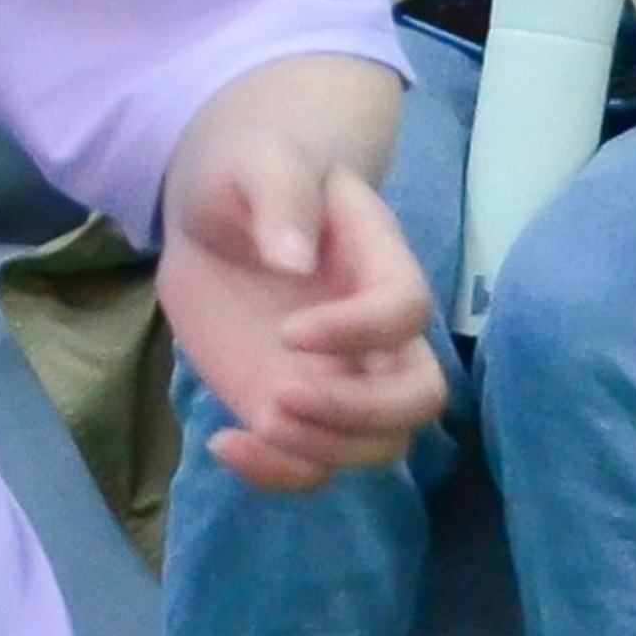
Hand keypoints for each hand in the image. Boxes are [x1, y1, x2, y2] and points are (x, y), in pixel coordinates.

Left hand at [160, 62, 445, 491]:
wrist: (216, 214)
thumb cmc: (248, 173)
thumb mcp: (256, 161)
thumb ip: (281, 195)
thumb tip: (294, 260)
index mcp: (380, 262)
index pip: (407, 311)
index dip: (360, 333)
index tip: (287, 332)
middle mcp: (377, 334)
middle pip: (419, 397)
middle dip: (359, 412)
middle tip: (281, 397)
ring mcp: (343, 379)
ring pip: (380, 444)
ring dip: (324, 451)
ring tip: (254, 424)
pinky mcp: (300, 410)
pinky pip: (317, 466)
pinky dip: (279, 474)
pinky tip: (226, 443)